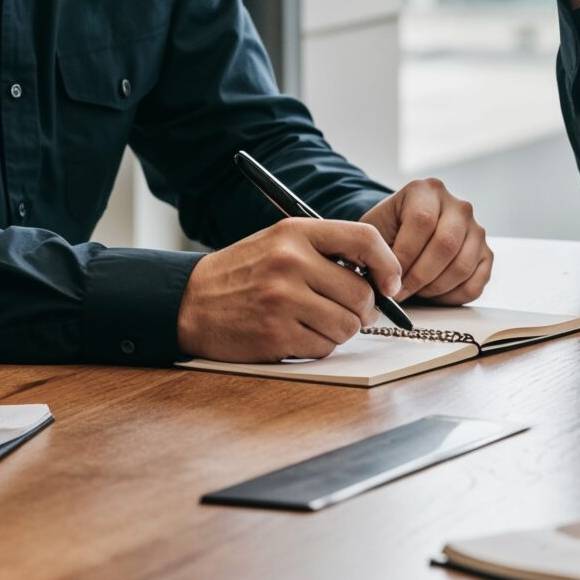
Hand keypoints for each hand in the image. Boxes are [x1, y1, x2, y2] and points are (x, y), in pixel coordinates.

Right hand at [176, 219, 402, 360]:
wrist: (190, 301)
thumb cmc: (243, 273)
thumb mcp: (280, 243)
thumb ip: (326, 252)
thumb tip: (382, 279)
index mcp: (295, 232)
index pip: (365, 240)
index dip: (389, 265)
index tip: (390, 283)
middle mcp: (291, 261)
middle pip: (362, 293)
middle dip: (362, 309)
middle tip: (345, 310)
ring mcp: (283, 299)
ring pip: (348, 325)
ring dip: (340, 330)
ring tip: (314, 321)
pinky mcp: (277, 333)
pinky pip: (326, 347)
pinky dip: (318, 346)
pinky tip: (295, 334)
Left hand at [360, 179, 491, 303]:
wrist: (405, 231)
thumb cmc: (388, 231)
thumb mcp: (376, 228)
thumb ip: (379, 248)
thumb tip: (387, 281)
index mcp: (427, 190)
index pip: (422, 221)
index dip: (404, 255)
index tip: (388, 277)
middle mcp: (458, 206)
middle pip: (446, 244)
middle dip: (419, 276)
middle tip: (400, 291)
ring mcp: (476, 230)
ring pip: (461, 267)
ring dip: (434, 288)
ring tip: (414, 291)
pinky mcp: (486, 254)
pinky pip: (475, 285)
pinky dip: (451, 297)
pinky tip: (432, 294)